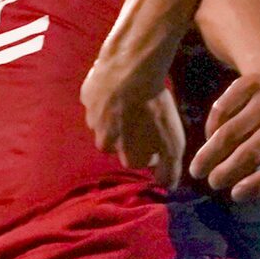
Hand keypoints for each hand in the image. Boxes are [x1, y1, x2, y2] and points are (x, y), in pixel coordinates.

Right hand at [82, 65, 184, 185]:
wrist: (130, 71)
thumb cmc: (154, 110)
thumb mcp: (172, 145)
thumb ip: (169, 169)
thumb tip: (167, 186)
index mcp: (125, 155)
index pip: (138, 161)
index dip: (151, 150)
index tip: (159, 137)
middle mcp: (104, 142)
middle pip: (118, 144)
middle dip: (130, 136)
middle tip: (145, 118)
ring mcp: (93, 118)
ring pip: (105, 123)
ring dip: (116, 117)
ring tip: (133, 102)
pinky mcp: (87, 96)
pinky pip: (97, 101)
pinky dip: (107, 97)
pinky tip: (120, 87)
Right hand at [190, 72, 259, 213]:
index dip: (258, 184)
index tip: (235, 195)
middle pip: (254, 150)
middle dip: (228, 170)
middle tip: (212, 183)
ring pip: (234, 130)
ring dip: (212, 152)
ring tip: (198, 168)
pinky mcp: (252, 83)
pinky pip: (224, 108)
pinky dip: (212, 127)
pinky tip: (207, 140)